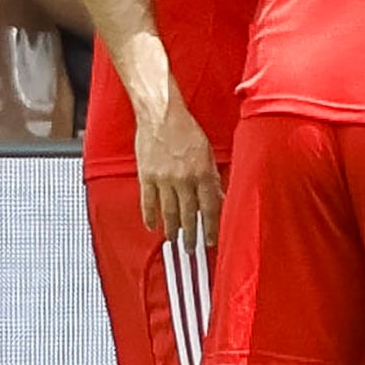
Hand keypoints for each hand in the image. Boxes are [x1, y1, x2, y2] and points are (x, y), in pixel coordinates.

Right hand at [134, 93, 222, 246]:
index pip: (210, 208)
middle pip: (189, 215)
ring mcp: (163, 179)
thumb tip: (218, 198)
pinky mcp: (146, 176)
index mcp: (202, 173)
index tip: (211, 242)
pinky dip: (149, 216)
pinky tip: (152, 227)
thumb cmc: (186, 129)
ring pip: (168, 212)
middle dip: (191, 235)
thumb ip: (212, 177)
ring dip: (173, 230)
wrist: (161, 114)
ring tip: (175, 242)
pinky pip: (147, 202)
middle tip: (192, 250)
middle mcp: (184, 180)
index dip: (211, 228)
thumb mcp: (208, 152)